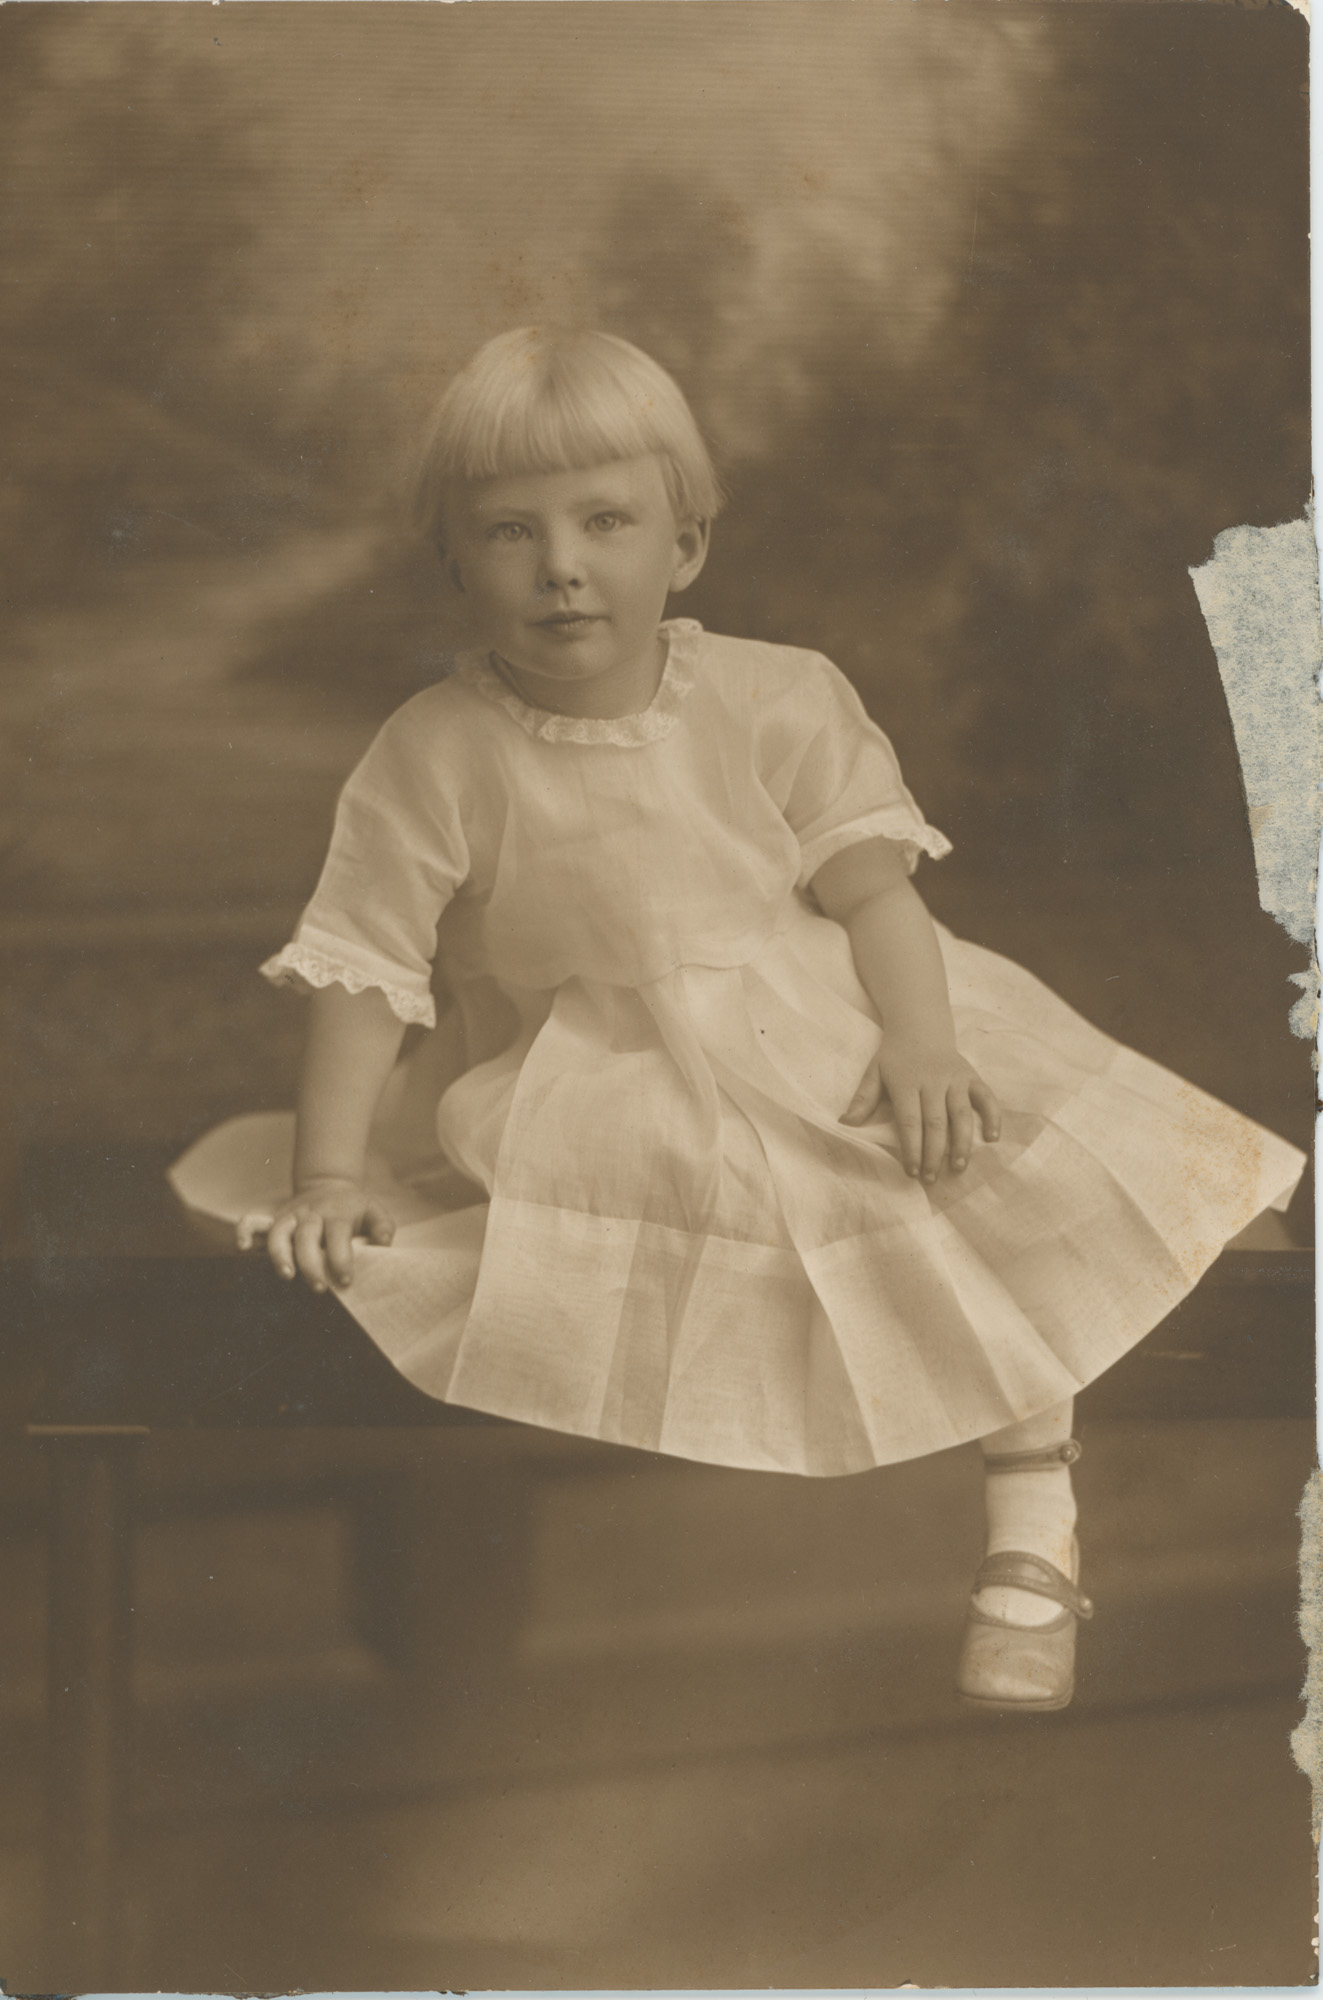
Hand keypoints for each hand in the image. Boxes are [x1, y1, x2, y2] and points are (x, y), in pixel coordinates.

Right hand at [237, 1177, 395, 1291]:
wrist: (330, 1185)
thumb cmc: (354, 1209)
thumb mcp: (374, 1212)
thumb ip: (382, 1227)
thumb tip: (383, 1243)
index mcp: (337, 1214)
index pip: (338, 1235)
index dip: (341, 1258)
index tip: (346, 1281)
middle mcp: (311, 1214)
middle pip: (306, 1236)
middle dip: (311, 1264)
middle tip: (320, 1289)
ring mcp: (290, 1216)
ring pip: (278, 1231)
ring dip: (280, 1254)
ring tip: (287, 1276)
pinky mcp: (274, 1219)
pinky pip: (252, 1221)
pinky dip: (244, 1231)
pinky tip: (242, 1248)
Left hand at [842, 1037, 1000, 1181]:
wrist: (920, 1028)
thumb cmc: (894, 1057)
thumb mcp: (874, 1073)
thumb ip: (862, 1099)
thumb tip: (844, 1123)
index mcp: (906, 1082)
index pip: (910, 1121)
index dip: (911, 1148)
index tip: (911, 1171)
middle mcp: (933, 1081)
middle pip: (936, 1122)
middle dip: (934, 1153)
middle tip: (931, 1178)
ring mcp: (955, 1079)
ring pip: (962, 1114)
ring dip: (962, 1142)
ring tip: (958, 1167)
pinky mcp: (972, 1077)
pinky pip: (986, 1097)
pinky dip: (993, 1116)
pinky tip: (993, 1138)